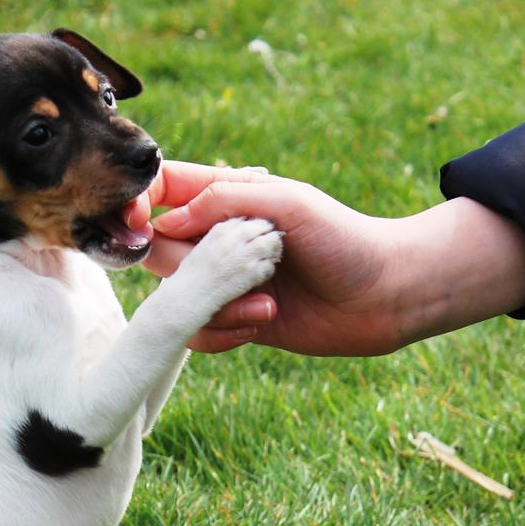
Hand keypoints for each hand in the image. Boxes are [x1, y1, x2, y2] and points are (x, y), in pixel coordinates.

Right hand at [125, 161, 524, 355]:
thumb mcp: (289, 203)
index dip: (136, 203)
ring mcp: (225, 283)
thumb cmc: (345, 239)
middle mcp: (218, 239)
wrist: (389, 296)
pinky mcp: (237, 322)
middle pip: (158, 250)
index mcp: (227, 198)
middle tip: (238, 272)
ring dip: (215, 306)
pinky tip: (264, 323)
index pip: (161, 191)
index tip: (136, 223)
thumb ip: (225, 200)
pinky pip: (198, 334)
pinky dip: (222, 333)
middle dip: (189, 268)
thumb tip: (166, 221)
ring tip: (267, 302)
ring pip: (176, 298)